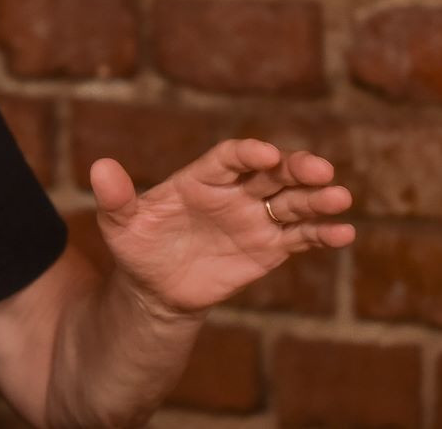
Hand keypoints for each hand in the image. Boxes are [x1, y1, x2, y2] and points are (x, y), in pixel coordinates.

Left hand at [91, 139, 354, 315]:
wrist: (155, 287)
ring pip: (293, 202)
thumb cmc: (137, 245)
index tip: (265, 154)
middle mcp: (235, 192)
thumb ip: (114, 196)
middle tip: (320, 169)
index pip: (230, 157)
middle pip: (273, 172)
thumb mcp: (118, 223)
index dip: (248, 153)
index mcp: (201, 177)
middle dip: (297, 168)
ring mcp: (255, 218)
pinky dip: (322, 234)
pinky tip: (343, 233)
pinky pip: (300, 237)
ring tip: (339, 196)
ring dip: (317, 199)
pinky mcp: (269, 248)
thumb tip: (98, 167)